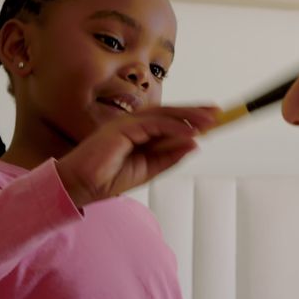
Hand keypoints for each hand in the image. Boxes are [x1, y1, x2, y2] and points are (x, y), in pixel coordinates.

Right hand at [54, 106, 217, 205]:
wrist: (79, 187)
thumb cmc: (107, 179)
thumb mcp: (148, 170)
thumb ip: (169, 156)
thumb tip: (195, 144)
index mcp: (137, 131)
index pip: (168, 120)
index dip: (191, 117)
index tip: (213, 118)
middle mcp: (132, 123)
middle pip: (169, 113)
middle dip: (194, 112)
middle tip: (218, 113)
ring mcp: (126, 123)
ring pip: (164, 115)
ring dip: (189, 117)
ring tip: (211, 122)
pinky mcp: (122, 129)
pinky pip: (154, 125)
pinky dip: (174, 127)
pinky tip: (190, 132)